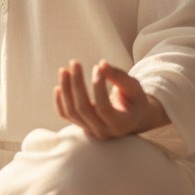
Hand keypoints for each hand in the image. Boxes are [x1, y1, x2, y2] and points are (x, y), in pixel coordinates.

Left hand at [54, 59, 168, 139]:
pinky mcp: (82, 126)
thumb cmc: (135, 99)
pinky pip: (66, 115)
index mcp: (121, 124)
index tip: (97, 66)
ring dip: (65, 89)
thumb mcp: (133, 87)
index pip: (104, 108)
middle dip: (76, 84)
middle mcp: (105, 132)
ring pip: (71, 112)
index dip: (98, 86)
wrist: (134, 117)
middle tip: (75, 62)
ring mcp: (91, 131)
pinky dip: (59, 101)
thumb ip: (119, 77)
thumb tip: (102, 64)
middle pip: (83, 109)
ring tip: (64, 70)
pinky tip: (58, 86)